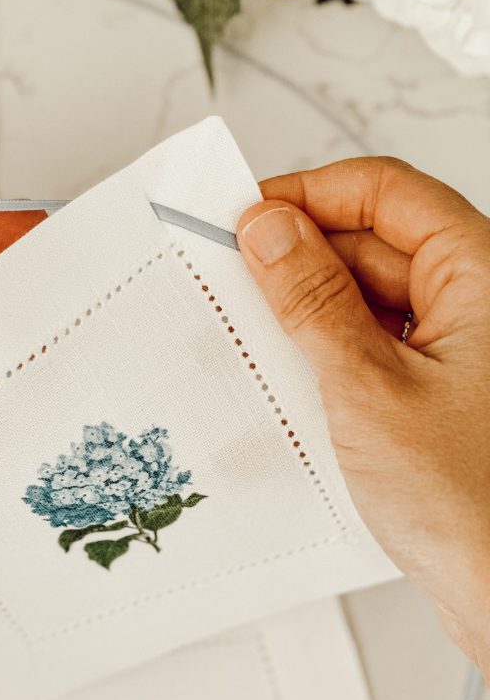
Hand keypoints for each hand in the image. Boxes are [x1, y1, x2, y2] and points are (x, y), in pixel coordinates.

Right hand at [237, 157, 489, 676]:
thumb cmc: (476, 508)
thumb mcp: (368, 387)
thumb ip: (312, 300)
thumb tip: (270, 231)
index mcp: (484, 275)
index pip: (386, 192)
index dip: (311, 194)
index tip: (247, 217)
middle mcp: (479, 301)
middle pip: (375, 240)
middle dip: (302, 255)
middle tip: (234, 278)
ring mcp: (461, 346)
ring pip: (371, 293)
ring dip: (312, 308)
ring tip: (261, 335)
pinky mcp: (441, 387)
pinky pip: (375, 341)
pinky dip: (332, 349)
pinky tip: (296, 375)